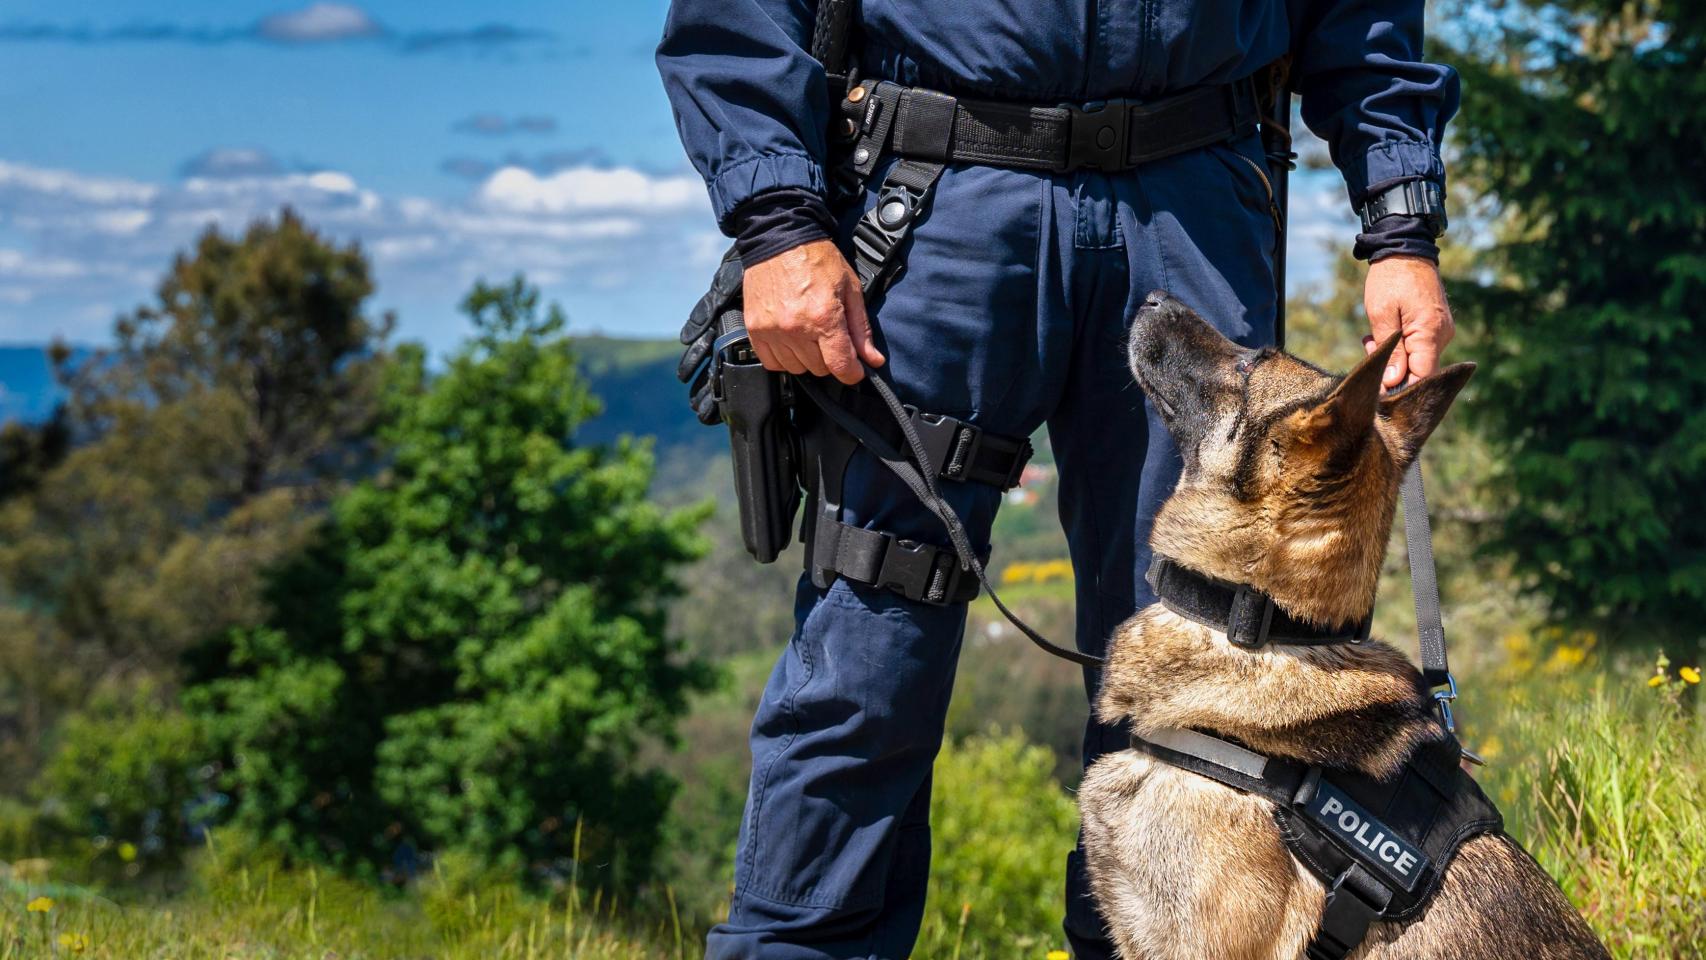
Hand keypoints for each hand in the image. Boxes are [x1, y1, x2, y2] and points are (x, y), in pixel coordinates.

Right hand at [743, 239, 883, 384]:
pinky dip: (783, 357)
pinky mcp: (755, 329)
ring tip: (808, 333)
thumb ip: (861, 329)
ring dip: (806, 358)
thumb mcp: (850, 288)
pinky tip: (790, 339)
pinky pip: (772, 363)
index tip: (855, 368)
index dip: (853, 373)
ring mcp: (772, 331)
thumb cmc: (816, 258)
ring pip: (796, 368)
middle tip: (829, 336)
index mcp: (823, 317)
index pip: (841, 367)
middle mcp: (795, 328)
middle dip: (830, 358)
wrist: (779, 238)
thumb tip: (873, 360)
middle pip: (819, 369)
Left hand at [1363, 255, 1454, 387]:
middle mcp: (1442, 335)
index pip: (1423, 377)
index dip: (1401, 388)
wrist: (1405, 248)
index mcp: (1430, 333)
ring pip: (1417, 360)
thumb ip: (1389, 350)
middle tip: (1369, 348)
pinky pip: (1419, 347)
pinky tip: (1382, 334)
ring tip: (1370, 337)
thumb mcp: (1381, 314)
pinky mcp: (1436, 327)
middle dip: (1392, 370)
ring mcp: (1441, 331)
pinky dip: (1399, 346)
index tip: (1377, 386)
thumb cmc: (1390, 279)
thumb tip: (1393, 382)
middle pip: (1419, 372)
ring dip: (1392, 356)